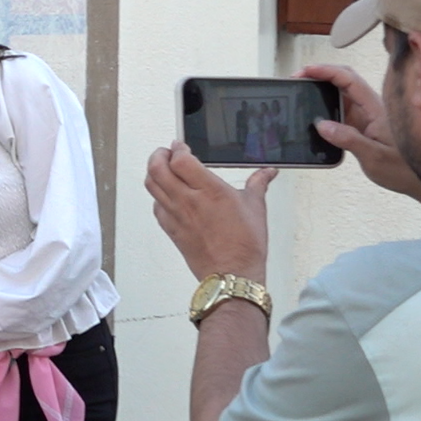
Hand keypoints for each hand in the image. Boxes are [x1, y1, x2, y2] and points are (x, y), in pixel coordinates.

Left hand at [145, 141, 273, 280]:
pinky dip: (157, 196)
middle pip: (157, 169)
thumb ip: (259, 184)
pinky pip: (156, 207)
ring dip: (154, 172)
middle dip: (158, 155)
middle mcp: (188, 201)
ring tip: (163, 168)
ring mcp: (176, 216)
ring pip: (151, 186)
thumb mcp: (256, 207)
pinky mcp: (171, 230)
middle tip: (165, 153)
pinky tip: (167, 195)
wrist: (232, 274)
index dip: (177, 148)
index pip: (180, 160)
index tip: (180, 146)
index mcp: (210, 190)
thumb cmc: (244, 245)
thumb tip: (268, 172)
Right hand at [294, 64, 420, 215]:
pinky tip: (313, 116)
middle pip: (343, 81)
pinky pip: (342, 112)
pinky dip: (325, 108)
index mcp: (376, 109)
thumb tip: (322, 125)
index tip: (306, 71)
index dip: (326, 71)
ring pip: (341, 96)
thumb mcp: (375, 157)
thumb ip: (349, 139)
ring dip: (321, 92)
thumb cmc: (406, 171)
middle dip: (319, 75)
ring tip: (300, 95)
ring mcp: (367, 118)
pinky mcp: (363, 128)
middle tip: (296, 80)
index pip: (349, 80)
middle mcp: (371, 109)